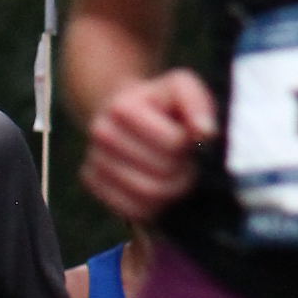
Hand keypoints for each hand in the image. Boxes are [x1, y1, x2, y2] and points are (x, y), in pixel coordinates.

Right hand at [83, 70, 216, 219]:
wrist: (121, 111)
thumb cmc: (158, 102)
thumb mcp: (181, 87)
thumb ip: (197, 104)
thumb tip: (205, 133)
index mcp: (122, 107)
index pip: (174, 144)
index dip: (189, 145)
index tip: (187, 139)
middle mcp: (102, 133)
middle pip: (163, 171)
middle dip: (184, 170)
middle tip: (186, 162)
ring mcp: (94, 160)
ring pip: (149, 194)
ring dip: (171, 190)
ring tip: (174, 175)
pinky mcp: (92, 182)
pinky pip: (131, 210)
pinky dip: (152, 205)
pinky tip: (157, 188)